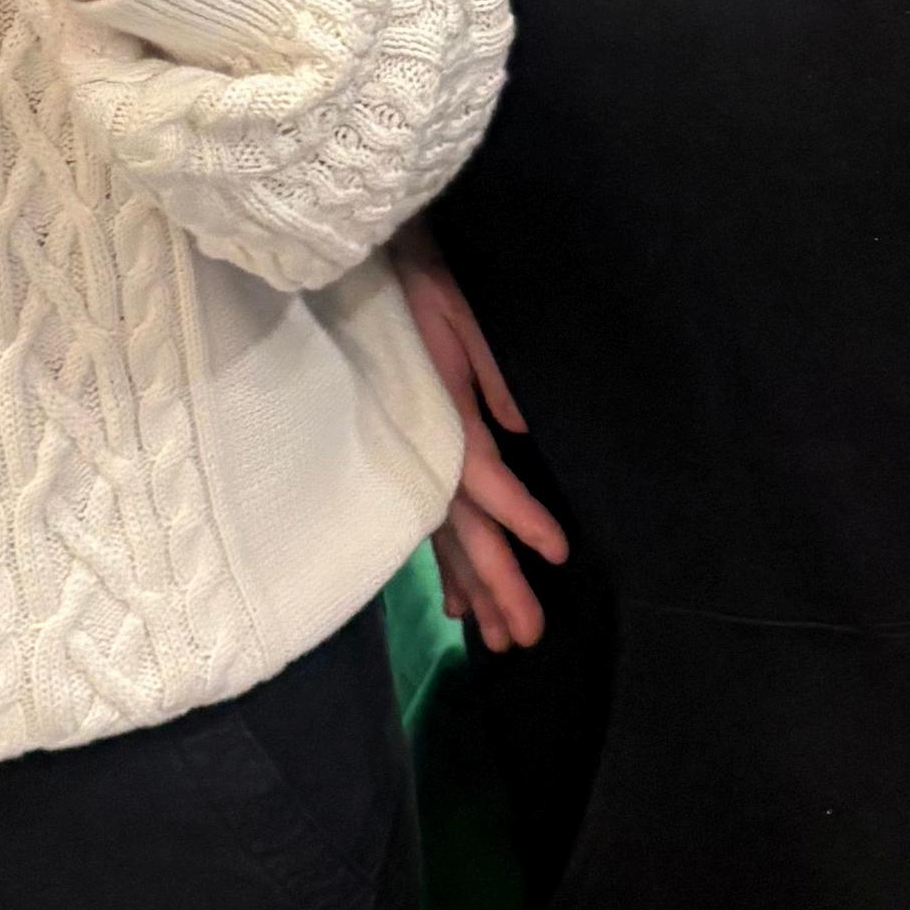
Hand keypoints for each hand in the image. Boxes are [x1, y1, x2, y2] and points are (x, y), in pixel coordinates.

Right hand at [389, 224, 565, 653]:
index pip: (482, 477)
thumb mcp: (455, 309)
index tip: (557, 554)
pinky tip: (458, 605)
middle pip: (461, 526)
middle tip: (529, 638)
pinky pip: (424, 518)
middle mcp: (421, 445)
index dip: (518, 516)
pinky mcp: (404, 451)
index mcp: (438, 413)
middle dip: (496, 582)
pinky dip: (442, 562)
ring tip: (500, 639)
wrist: (352, 270)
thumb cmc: (412, 281)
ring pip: (441, 534)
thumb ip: (488, 366)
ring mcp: (408, 453)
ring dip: (472, 587)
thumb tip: (517, 428)